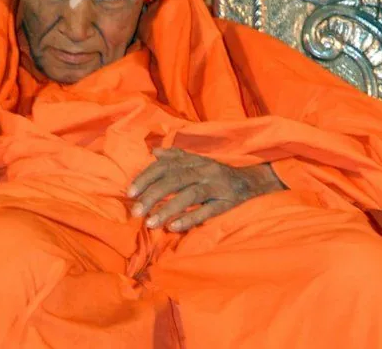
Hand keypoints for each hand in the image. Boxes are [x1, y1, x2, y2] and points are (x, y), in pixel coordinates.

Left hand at [128, 148, 283, 231]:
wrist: (251, 181)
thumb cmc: (216, 173)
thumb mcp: (197, 161)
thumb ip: (175, 157)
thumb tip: (154, 153)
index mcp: (193, 160)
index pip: (165, 166)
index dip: (146, 177)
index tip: (130, 193)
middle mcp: (203, 170)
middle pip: (174, 180)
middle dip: (152, 195)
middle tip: (135, 211)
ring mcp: (216, 186)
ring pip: (189, 196)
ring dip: (167, 209)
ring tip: (150, 223)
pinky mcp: (227, 202)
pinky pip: (208, 211)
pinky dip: (190, 218)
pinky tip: (173, 227)